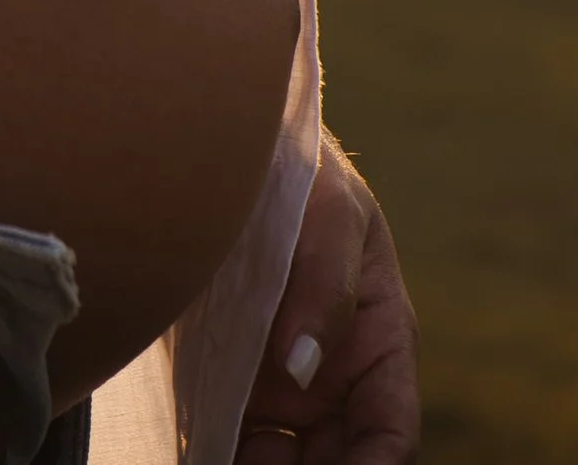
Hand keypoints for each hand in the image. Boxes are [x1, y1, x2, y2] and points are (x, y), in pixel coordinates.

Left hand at [235, 131, 417, 464]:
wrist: (227, 144)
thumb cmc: (299, 168)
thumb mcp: (328, 211)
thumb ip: (323, 284)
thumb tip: (302, 367)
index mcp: (377, 344)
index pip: (389, 433)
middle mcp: (331, 380)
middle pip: (333, 463)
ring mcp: (278, 387)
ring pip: (278, 460)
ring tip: (209, 461)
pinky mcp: (226, 380)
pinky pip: (227, 437)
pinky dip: (211, 452)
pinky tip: (189, 452)